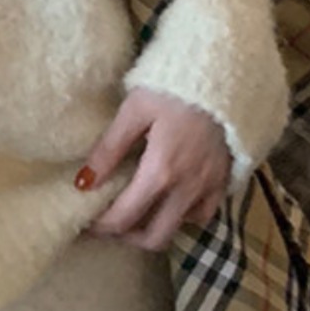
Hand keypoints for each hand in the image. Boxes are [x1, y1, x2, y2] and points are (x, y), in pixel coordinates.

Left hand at [76, 88, 230, 251]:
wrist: (225, 72)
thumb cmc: (174, 86)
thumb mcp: (134, 110)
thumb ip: (108, 149)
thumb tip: (83, 183)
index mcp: (160, 172)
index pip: (124, 219)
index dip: (100, 228)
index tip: (86, 223)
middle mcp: (187, 189)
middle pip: (154, 238)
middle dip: (126, 238)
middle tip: (106, 225)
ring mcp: (210, 187)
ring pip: (180, 228)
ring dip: (154, 228)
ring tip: (134, 212)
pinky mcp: (225, 180)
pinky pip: (203, 213)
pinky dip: (183, 215)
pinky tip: (168, 199)